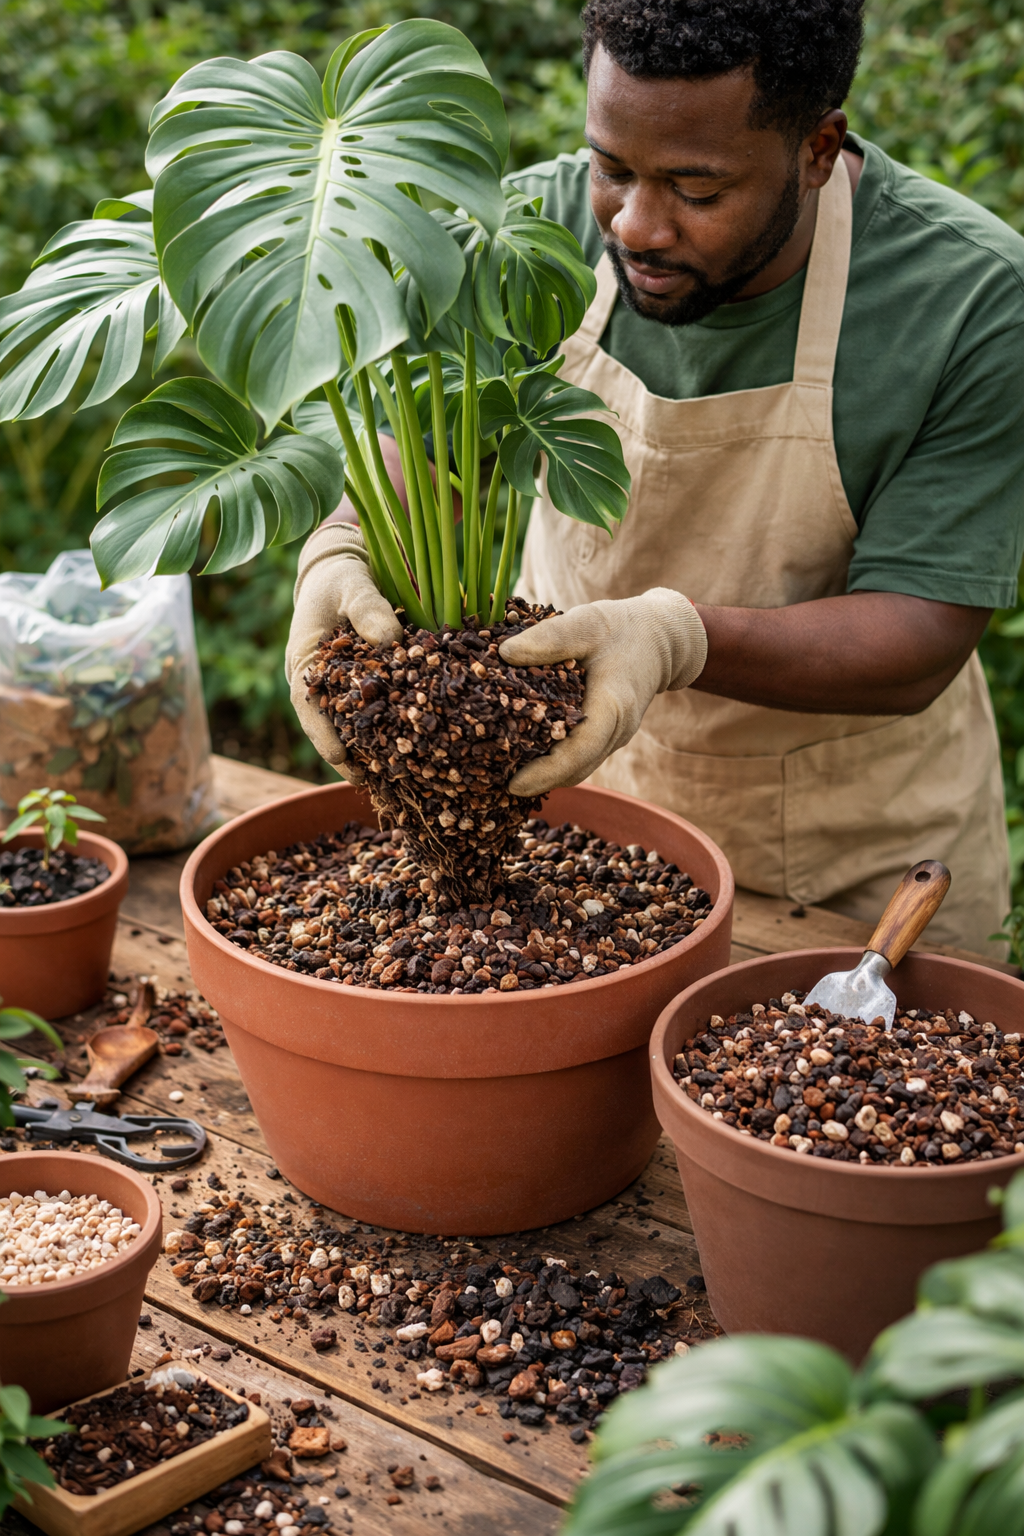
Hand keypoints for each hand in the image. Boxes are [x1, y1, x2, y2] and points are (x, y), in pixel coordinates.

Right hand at [285, 523, 401, 771]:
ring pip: (356, 727)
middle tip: (370, 782)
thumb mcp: (352, 584)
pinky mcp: (369, 687)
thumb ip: (368, 607)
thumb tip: (390, 639)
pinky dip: (393, 732)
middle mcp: (321, 683)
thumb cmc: (343, 577)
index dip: (321, 732)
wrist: (350, 570)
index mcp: (305, 662)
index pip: (306, 703)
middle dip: (350, 756)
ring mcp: (344, 689)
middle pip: (331, 727)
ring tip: (396, 779)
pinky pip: (379, 714)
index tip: (339, 756)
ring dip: (372, 752)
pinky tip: (418, 750)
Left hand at [497, 589, 706, 795]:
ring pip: (579, 767)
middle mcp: (617, 730)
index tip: (514, 785)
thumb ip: (549, 638)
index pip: (579, 751)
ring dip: (546, 775)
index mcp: (613, 706)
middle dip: (538, 781)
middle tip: (495, 781)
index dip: (546, 772)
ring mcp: (615, 736)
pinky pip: (581, 756)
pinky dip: (555, 761)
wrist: (660, 639)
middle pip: (576, 769)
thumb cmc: (621, 628)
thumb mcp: (586, 622)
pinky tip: (525, 752)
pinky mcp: (609, 735)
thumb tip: (504, 654)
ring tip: (504, 771)